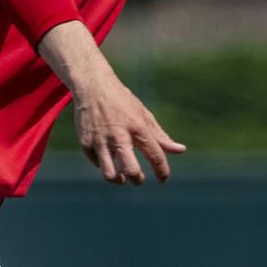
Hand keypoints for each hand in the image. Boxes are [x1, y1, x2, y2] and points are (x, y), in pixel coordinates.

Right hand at [72, 72, 186, 184]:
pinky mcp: (85, 143)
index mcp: (138, 127)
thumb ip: (161, 136)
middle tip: (139, 178)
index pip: (155, 155)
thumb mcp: (143, 115)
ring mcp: (100, 140)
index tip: (163, 179)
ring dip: (118, 179)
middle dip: (137, 179)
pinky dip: (105, 165)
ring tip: (122, 177)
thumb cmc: (122, 101)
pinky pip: (97, 164)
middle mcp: (119, 135)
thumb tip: (181, 150)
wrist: (92, 86)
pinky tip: (109, 159)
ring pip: (110, 174)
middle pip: (131, 170)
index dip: (162, 171)